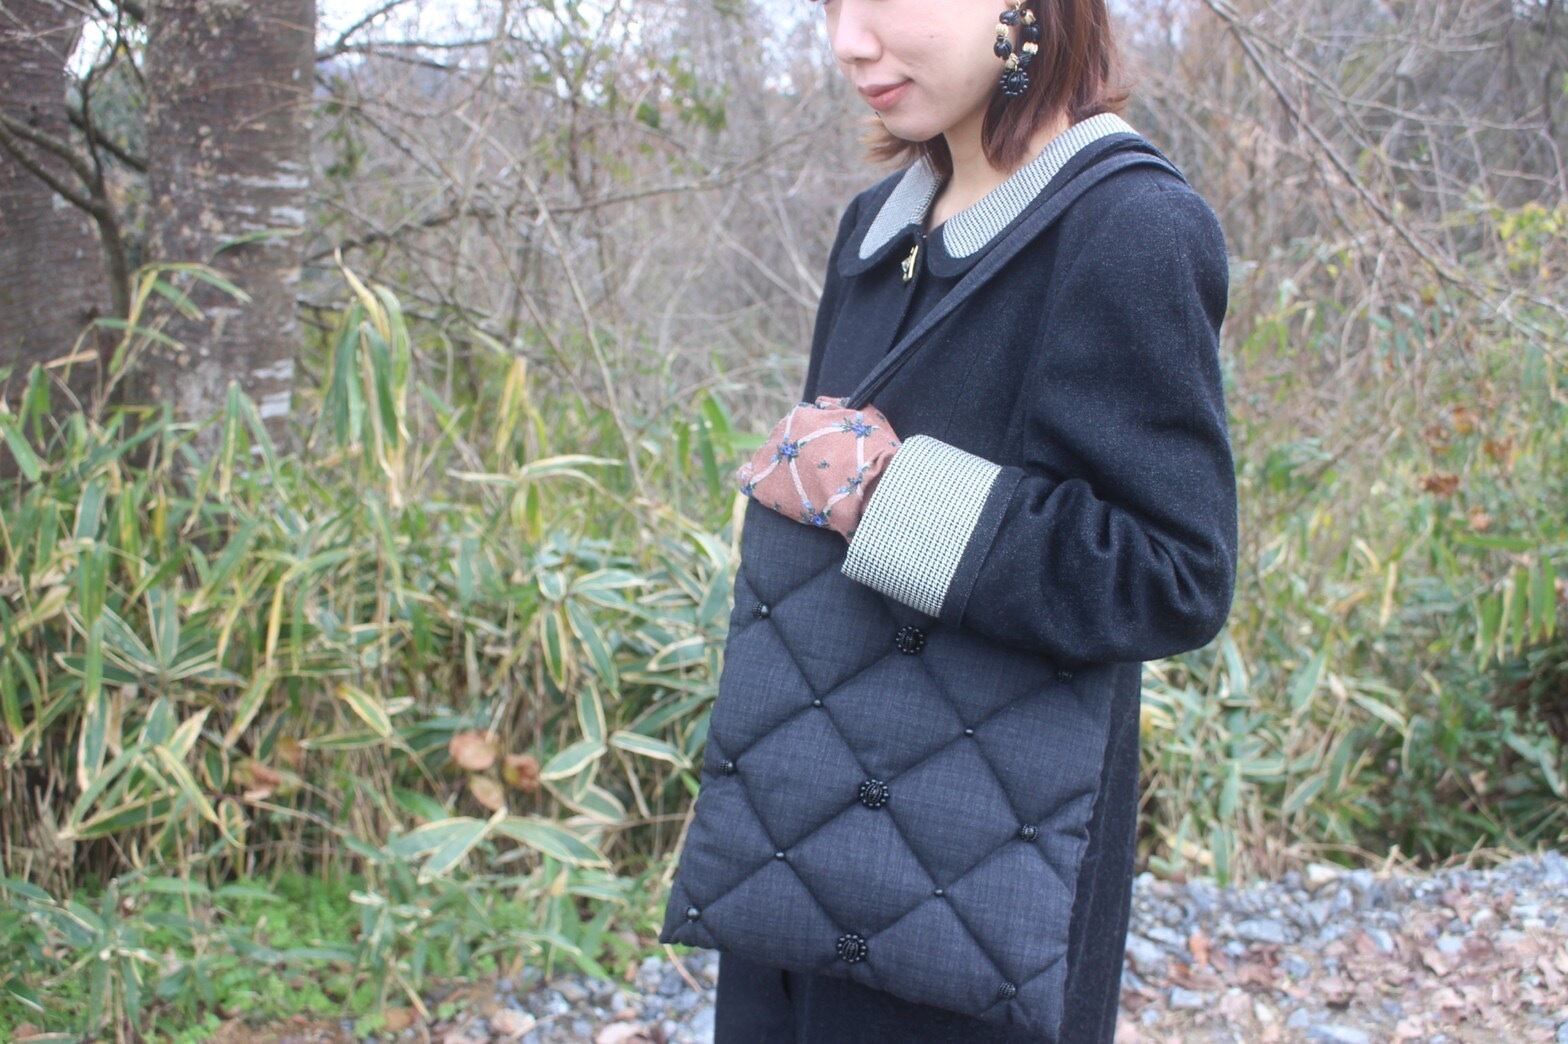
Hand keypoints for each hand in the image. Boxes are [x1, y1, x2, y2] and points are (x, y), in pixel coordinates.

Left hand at [733, 394, 901, 540]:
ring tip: (790, 482)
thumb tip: (820, 402)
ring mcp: (771, 460)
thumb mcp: (863, 415)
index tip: (818, 452)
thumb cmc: (872, 450)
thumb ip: (838, 406)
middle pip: (779, 442)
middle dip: (791, 454)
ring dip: (773, 467)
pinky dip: (749, 479)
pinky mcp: (765, 485)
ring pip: (763, 458)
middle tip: (809, 471)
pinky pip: (746, 479)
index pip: (795, 424)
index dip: (807, 440)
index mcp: (801, 417)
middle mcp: (781, 434)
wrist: (869, 485)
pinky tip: (755, 483)